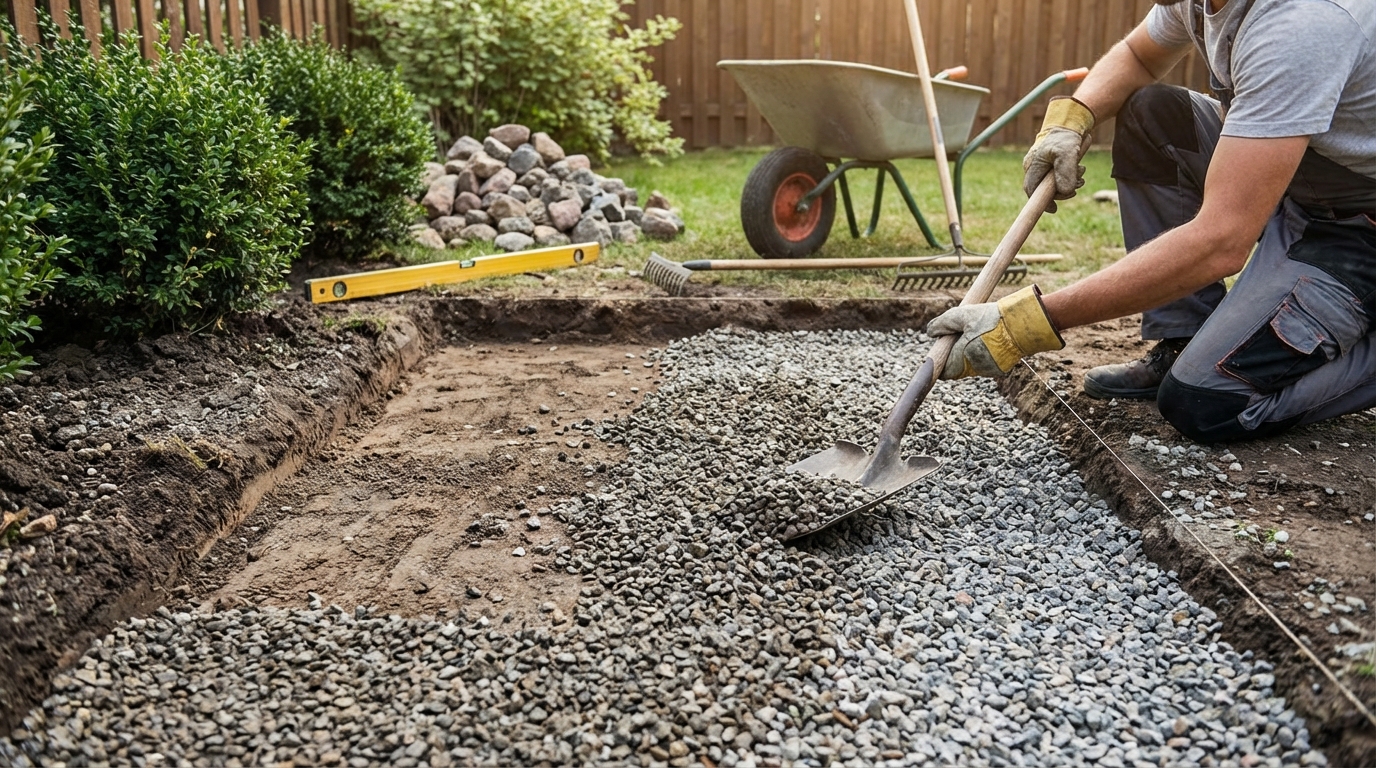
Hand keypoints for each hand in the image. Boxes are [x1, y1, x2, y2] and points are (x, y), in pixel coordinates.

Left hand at [925, 285, 1064, 378]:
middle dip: (956, 353)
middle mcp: (975, 369)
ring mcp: (989, 370)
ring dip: (970, 352)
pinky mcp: (1001, 369)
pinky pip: (985, 363)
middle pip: (958, 367)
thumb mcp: (961, 315)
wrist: (1023, 324)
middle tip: (962, 334)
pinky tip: (990, 338)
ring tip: (978, 333)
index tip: (943, 347)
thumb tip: (930, 332)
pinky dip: (983, 353)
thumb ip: (942, 324)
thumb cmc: (990, 319)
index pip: (944, 371)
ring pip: (972, 364)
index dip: (941, 359)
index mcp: (963, 358)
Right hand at [1023, 97, 1093, 212]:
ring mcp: (1044, 166)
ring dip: (1070, 183)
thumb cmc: (1066, 136)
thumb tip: (1064, 191)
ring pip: (1054, 184)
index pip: (1031, 190)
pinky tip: (1079, 169)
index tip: (1054, 209)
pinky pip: (1060, 177)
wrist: (1072, 121)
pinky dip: (1071, 177)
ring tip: (1081, 172)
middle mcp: (1035, 167)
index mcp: (1033, 165)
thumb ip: (1065, 173)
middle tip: (1077, 186)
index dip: (1041, 202)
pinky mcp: (1053, 164)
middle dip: (1062, 190)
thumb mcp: (1068, 153)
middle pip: (1045, 189)